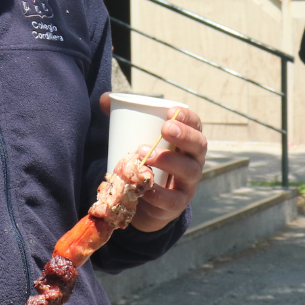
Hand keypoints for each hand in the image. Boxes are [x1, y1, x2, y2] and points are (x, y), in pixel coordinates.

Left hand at [97, 95, 207, 232]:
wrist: (144, 204)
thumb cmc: (145, 163)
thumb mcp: (138, 141)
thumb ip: (124, 120)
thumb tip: (105, 98)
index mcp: (187, 141)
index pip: (196, 125)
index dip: (187, 117)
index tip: (170, 110)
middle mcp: (193, 161)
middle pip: (199, 145)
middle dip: (184, 135)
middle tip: (165, 128)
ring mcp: (188, 184)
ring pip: (188, 170)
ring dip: (168, 160)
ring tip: (144, 154)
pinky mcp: (177, 205)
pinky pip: (172, 199)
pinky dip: (157, 193)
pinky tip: (144, 187)